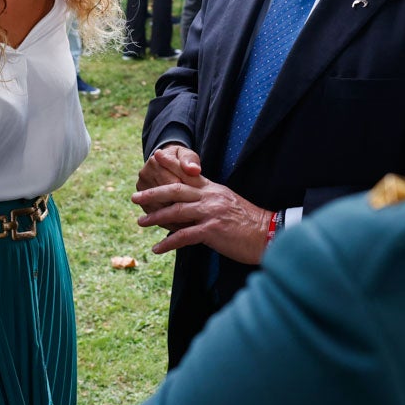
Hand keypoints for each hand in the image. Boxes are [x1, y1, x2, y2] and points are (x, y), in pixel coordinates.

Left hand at [132, 174, 271, 265]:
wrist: (270, 235)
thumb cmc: (250, 223)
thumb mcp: (229, 204)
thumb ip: (210, 201)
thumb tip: (192, 206)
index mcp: (214, 189)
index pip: (188, 174)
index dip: (170, 164)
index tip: (155, 156)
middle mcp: (211, 197)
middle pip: (176, 190)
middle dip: (153, 192)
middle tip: (135, 197)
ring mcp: (211, 213)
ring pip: (176, 211)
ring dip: (155, 217)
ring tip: (141, 222)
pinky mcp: (213, 230)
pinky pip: (184, 236)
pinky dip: (168, 242)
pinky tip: (158, 248)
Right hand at [135, 145, 202, 220]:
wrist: (168, 165)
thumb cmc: (182, 161)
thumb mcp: (187, 156)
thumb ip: (190, 161)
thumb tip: (194, 170)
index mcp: (154, 162)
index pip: (172, 182)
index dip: (186, 193)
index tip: (199, 201)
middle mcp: (144, 176)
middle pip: (164, 198)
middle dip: (181, 208)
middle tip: (197, 218)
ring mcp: (141, 191)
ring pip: (160, 211)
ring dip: (175, 219)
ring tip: (193, 225)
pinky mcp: (143, 203)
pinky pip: (156, 218)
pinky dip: (170, 224)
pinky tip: (184, 228)